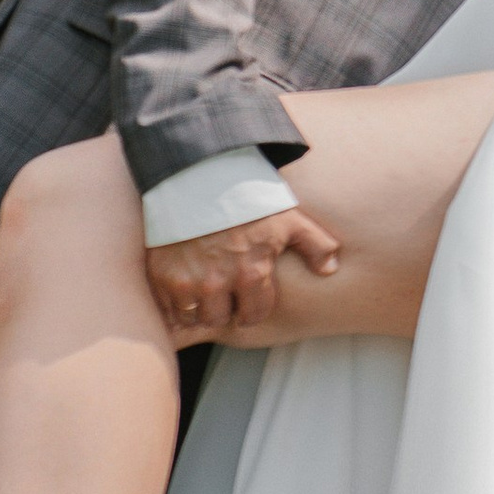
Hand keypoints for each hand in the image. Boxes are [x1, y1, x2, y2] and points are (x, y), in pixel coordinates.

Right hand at [147, 208, 340, 333]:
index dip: (254, 306)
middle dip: (226, 308)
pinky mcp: (161, 275)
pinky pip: (169, 308)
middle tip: (224, 292)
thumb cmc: (247, 196)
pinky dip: (174, 302)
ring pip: (196, 317)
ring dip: (200, 307)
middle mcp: (218, 283)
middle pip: (222, 319)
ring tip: (203, 289)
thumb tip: (331, 269)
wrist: (196, 174)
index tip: (249, 295)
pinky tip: (182, 284)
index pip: (255, 314)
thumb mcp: (288, 217)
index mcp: (251, 273)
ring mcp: (187, 282)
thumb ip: (315, 244)